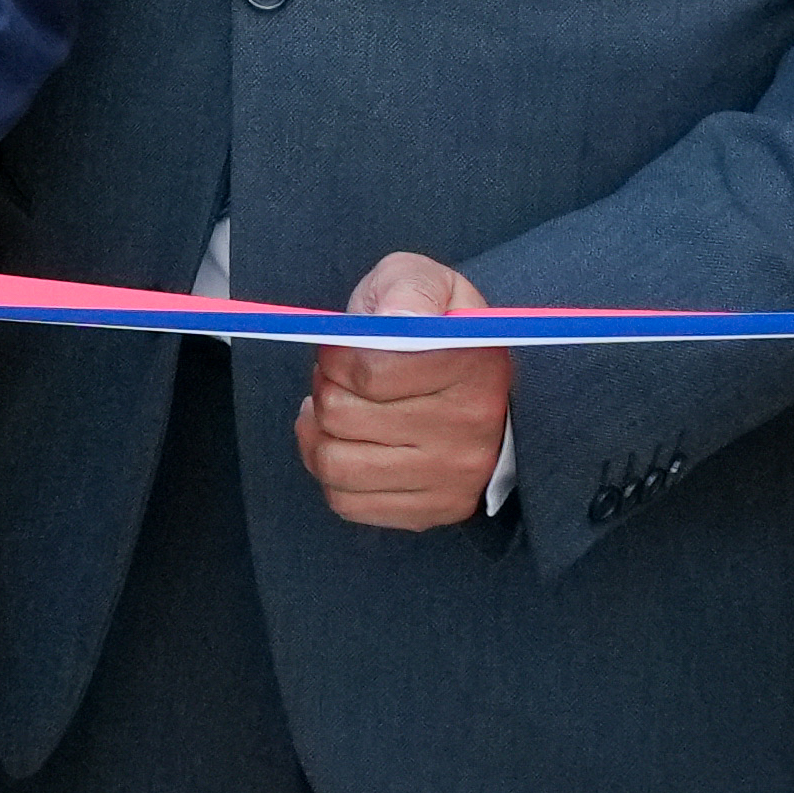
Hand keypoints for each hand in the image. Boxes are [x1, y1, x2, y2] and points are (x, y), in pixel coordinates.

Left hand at [295, 250, 510, 532]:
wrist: (473, 385)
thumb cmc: (434, 328)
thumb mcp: (424, 282)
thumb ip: (408, 288)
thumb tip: (396, 316)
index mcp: (473, 367)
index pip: (367, 372)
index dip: (336, 356)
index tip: (344, 348)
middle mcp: (472, 429)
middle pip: (341, 416)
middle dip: (327, 389)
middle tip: (340, 379)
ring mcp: (454, 477)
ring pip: (335, 463)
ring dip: (320, 430)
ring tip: (338, 409)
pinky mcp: (433, 510)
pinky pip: (345, 501)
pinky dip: (332, 470)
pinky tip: (350, 443)